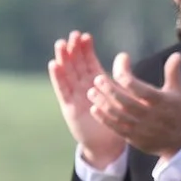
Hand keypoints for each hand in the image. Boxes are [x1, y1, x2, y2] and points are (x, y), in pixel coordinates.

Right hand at [48, 31, 124, 167]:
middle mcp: (84, 87)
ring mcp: (75, 96)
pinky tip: (54, 65)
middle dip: (73, 50)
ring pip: (68, 74)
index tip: (84, 36)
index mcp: (97, 83)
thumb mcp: (123, 95)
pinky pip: (62, 90)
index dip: (86, 49)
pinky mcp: (69, 107)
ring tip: (60, 45)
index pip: (89, 62)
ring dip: (64, 59)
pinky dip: (58, 77)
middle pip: (76, 65)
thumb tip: (126, 57)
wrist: (108, 145)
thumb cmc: (118, 120)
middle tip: (71, 35)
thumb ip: (123, 78)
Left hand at [88, 52, 180, 160]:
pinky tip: (94, 109)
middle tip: (97, 79)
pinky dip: (104, 119)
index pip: (140, 88)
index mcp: (160, 101)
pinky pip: (116, 128)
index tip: (119, 64)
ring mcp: (140, 127)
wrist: (178, 142)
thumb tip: (176, 54)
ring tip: (91, 92)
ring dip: (102, 103)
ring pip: (118, 115)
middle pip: (125, 102)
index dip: (126, 76)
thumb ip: (172, 72)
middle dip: (109, 90)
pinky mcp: (133, 137)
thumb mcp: (177, 92)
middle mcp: (149, 114)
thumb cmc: (175, 112)